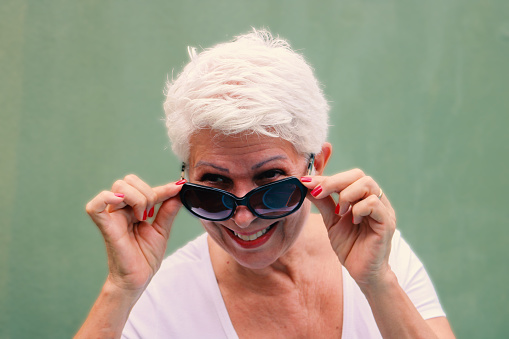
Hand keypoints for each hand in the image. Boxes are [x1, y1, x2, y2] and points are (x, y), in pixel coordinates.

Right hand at [85, 174, 184, 292]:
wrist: (138, 279)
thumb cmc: (145, 257)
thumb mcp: (162, 230)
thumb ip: (168, 210)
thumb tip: (178, 190)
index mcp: (132, 209)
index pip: (145, 188)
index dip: (163, 188)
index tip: (179, 187)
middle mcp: (120, 210)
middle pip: (128, 181)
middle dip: (147, 193)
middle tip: (151, 214)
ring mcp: (112, 217)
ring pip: (119, 187)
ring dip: (138, 198)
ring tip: (142, 217)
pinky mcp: (106, 227)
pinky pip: (94, 206)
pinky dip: (107, 198)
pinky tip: (122, 204)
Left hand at [301, 169, 396, 289]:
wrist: (362, 272)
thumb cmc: (350, 246)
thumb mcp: (332, 220)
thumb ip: (323, 202)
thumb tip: (307, 184)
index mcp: (364, 197)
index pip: (349, 177)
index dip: (327, 177)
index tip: (306, 182)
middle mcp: (377, 200)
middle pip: (359, 175)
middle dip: (334, 181)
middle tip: (318, 193)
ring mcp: (383, 210)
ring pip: (368, 185)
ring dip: (346, 195)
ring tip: (339, 212)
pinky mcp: (386, 223)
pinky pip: (374, 203)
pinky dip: (358, 209)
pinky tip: (353, 221)